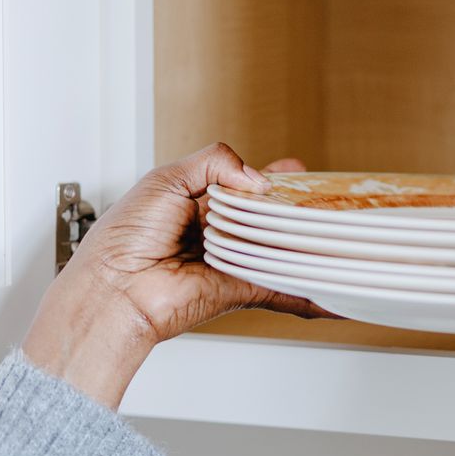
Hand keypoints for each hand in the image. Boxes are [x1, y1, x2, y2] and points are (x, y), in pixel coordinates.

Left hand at [23, 142, 325, 407]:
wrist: (115, 289)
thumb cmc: (126, 237)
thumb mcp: (166, 178)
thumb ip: (215, 162)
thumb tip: (257, 177)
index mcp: (197, 201)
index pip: (244, 186)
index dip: (271, 179)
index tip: (299, 173)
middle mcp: (216, 232)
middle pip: (266, 218)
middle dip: (295, 210)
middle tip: (327, 201)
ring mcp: (229, 261)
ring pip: (277, 251)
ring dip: (306, 247)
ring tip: (338, 236)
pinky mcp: (238, 290)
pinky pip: (278, 289)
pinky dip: (306, 293)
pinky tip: (330, 292)